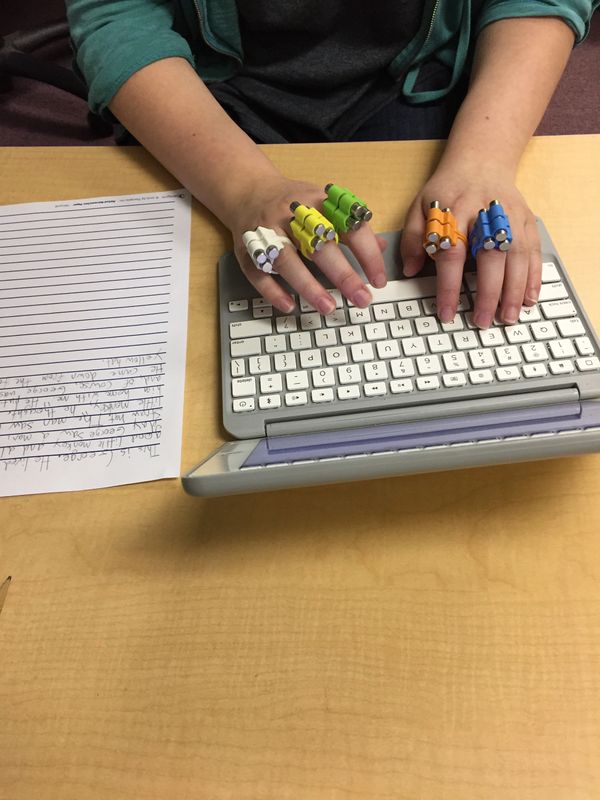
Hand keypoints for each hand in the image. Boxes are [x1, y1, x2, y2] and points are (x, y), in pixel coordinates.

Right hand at [226, 175, 386, 313]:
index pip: (349, 228)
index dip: (367, 255)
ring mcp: (266, 231)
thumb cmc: (295, 202)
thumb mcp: (326, 204)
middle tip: (362, 299)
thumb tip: (382, 248)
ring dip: (308, 286)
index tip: (379, 280)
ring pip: (287, 261)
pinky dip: (272, 291)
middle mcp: (292, 215)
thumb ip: (352, 227)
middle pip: (319, 246)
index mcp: (318, 202)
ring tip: (328, 307)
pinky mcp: (246, 248)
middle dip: (343, 275)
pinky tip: (289, 306)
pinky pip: (258, 272)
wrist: (248, 190)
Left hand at [400, 165, 541, 327]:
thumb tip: (409, 270)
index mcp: (454, 211)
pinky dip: (533, 276)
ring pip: (516, 256)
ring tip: (507, 318)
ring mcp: (510, 216)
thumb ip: (413, 238)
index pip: (452, 254)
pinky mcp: (527, 220)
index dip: (449, 287)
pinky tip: (528, 298)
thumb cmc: (448, 189)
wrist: (481, 159)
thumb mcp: (420, 206)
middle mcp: (485, 214)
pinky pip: (534, 251)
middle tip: (483, 322)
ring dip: (514, 290)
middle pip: (490, 257)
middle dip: (488, 293)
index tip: (446, 313)